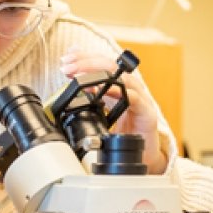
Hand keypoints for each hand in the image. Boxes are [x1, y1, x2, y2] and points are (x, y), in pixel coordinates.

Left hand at [60, 48, 167, 174]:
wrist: (144, 155)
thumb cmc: (126, 132)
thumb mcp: (103, 111)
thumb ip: (92, 95)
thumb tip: (76, 80)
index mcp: (119, 85)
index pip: (101, 62)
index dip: (83, 58)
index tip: (65, 60)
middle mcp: (130, 88)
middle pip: (110, 65)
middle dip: (86, 63)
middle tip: (68, 66)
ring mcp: (141, 99)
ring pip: (122, 77)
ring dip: (100, 75)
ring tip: (80, 77)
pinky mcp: (147, 113)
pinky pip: (134, 98)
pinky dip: (120, 92)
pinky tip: (107, 90)